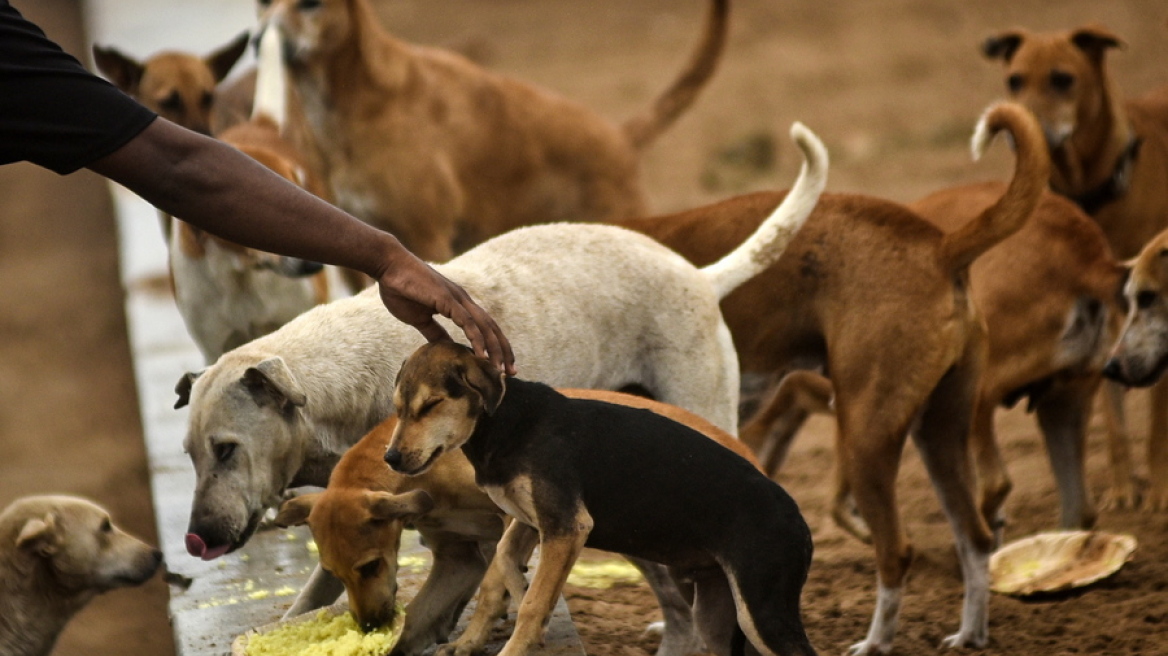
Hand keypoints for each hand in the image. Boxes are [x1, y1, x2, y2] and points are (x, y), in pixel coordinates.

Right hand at [376, 250, 515, 375]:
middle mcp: (463, 301)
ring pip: (484, 327)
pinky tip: (482, 355)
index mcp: (458, 305)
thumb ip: (434, 332)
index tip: (501, 367)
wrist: (389, 266)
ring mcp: (457, 299)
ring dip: (495, 349)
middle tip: (511, 373)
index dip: (494, 347)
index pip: (484, 328)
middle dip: (503, 351)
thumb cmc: (401, 289)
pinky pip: (467, 322)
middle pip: (491, 329)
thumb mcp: (420, 318)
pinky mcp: (447, 299)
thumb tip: (445, 348)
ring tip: (500, 369)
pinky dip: (477, 339)